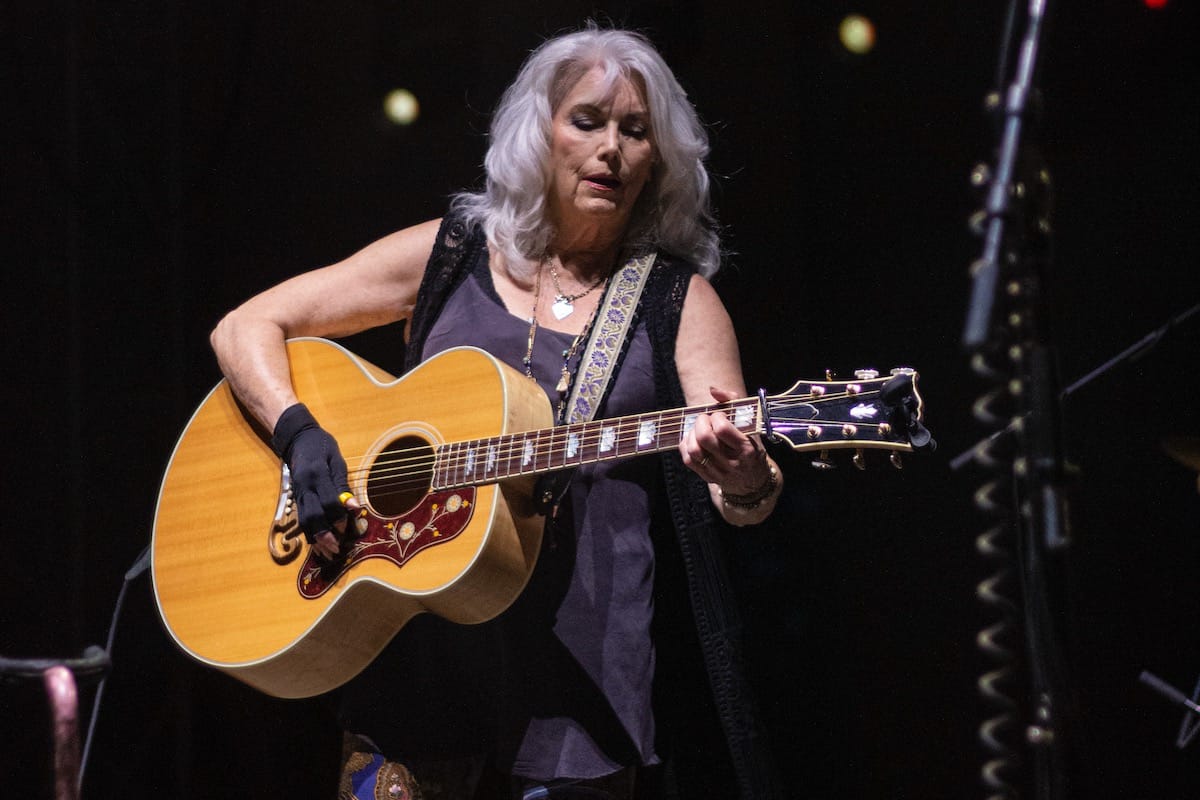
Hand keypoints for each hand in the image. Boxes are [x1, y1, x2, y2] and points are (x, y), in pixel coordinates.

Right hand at [271, 403, 357, 558]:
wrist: (298, 439)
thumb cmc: (322, 447)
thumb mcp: (337, 460)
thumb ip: (342, 485)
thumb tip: (354, 507)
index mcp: (317, 474)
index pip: (328, 501)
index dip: (339, 516)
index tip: (348, 527)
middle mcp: (304, 487)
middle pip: (312, 516)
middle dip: (324, 535)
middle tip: (337, 549)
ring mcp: (298, 494)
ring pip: (304, 521)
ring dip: (316, 540)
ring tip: (328, 554)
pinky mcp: (296, 499)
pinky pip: (301, 520)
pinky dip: (310, 535)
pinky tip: (318, 546)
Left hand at [680, 386, 770, 492]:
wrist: (753, 480)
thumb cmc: (752, 447)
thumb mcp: (752, 425)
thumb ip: (734, 402)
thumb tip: (712, 390)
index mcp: (746, 449)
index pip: (722, 429)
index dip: (716, 416)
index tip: (720, 415)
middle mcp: (732, 462)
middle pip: (704, 438)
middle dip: (701, 422)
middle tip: (706, 419)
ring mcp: (718, 471)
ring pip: (694, 450)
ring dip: (692, 434)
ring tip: (699, 430)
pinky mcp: (707, 476)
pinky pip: (688, 460)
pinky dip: (686, 446)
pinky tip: (694, 440)